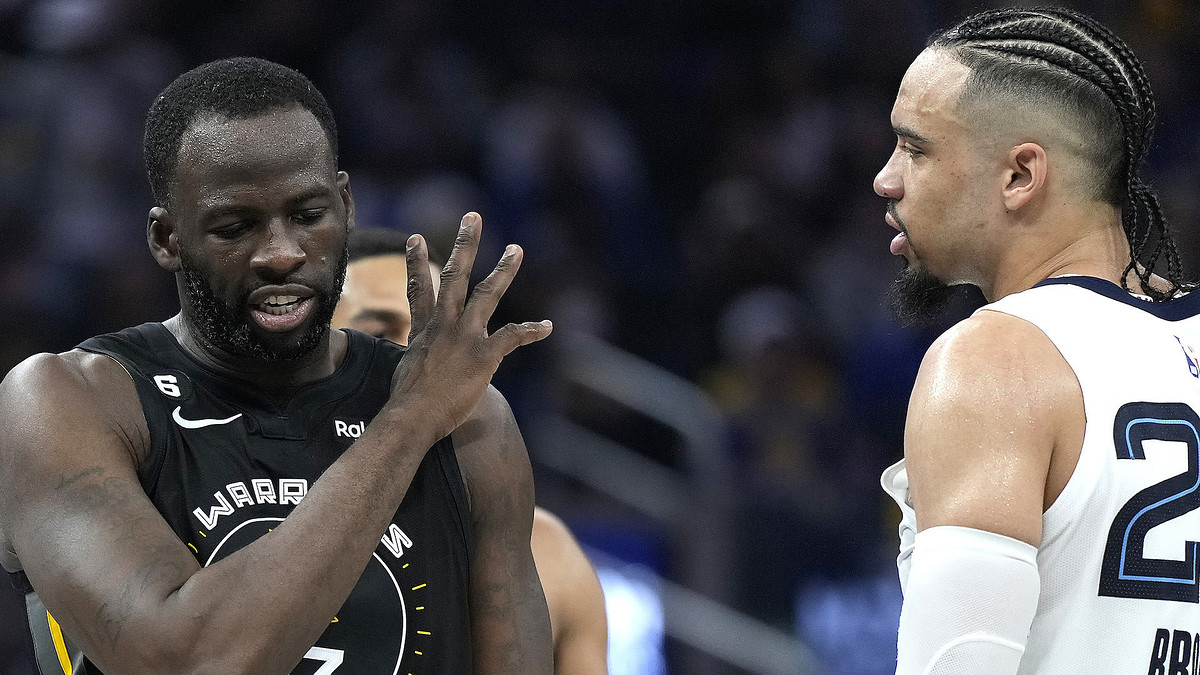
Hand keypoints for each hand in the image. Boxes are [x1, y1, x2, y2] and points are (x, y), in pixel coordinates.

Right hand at [389, 212, 551, 439]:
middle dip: (465, 244)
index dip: (417, 262)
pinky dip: (532, 332)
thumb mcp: (406, 370)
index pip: (419, 288)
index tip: (416, 238)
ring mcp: (465, 336)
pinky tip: (547, 326)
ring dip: (504, 270)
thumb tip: (414, 366)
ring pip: (487, 293)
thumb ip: (414, 358)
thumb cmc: (407, 402)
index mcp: (424, 328)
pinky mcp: (484, 354)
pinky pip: (513, 337)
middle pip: (455, 275)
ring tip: (516, 249)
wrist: (412, 415)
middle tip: (473, 217)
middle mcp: (444, 324)